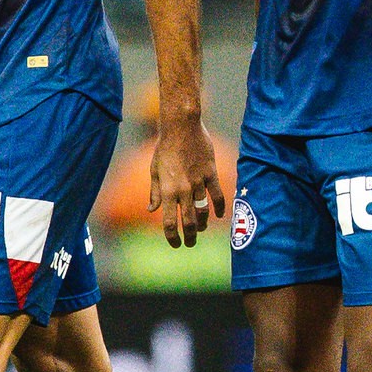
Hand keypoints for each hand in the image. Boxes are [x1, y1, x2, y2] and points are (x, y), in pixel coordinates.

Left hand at [149, 117, 227, 246]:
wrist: (181, 127)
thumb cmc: (164, 148)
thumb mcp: (154, 170)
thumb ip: (155, 192)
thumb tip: (151, 209)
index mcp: (168, 191)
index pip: (170, 222)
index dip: (172, 237)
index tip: (175, 244)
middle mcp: (183, 190)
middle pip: (189, 222)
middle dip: (190, 236)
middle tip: (190, 243)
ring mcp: (199, 182)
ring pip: (204, 211)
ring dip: (203, 224)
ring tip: (201, 228)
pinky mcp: (211, 174)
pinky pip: (218, 196)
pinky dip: (220, 208)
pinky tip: (220, 215)